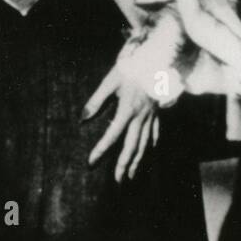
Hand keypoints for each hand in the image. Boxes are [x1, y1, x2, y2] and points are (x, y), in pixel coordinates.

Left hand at [83, 66, 159, 182]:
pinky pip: (155, 132)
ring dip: (138, 161)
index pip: (112, 135)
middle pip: (132, 146)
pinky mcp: (157, 112)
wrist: (158, 60)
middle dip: (124, 165)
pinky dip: (152, 143)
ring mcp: (151, 116)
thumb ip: (96, 101)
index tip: (91, 162)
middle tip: (118, 181)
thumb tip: (82, 119)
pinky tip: (149, 151)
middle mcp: (140, 117)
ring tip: (132, 175)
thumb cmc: (132, 68)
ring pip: (145, 143)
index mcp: (127, 109)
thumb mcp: (110, 81)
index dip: (101, 150)